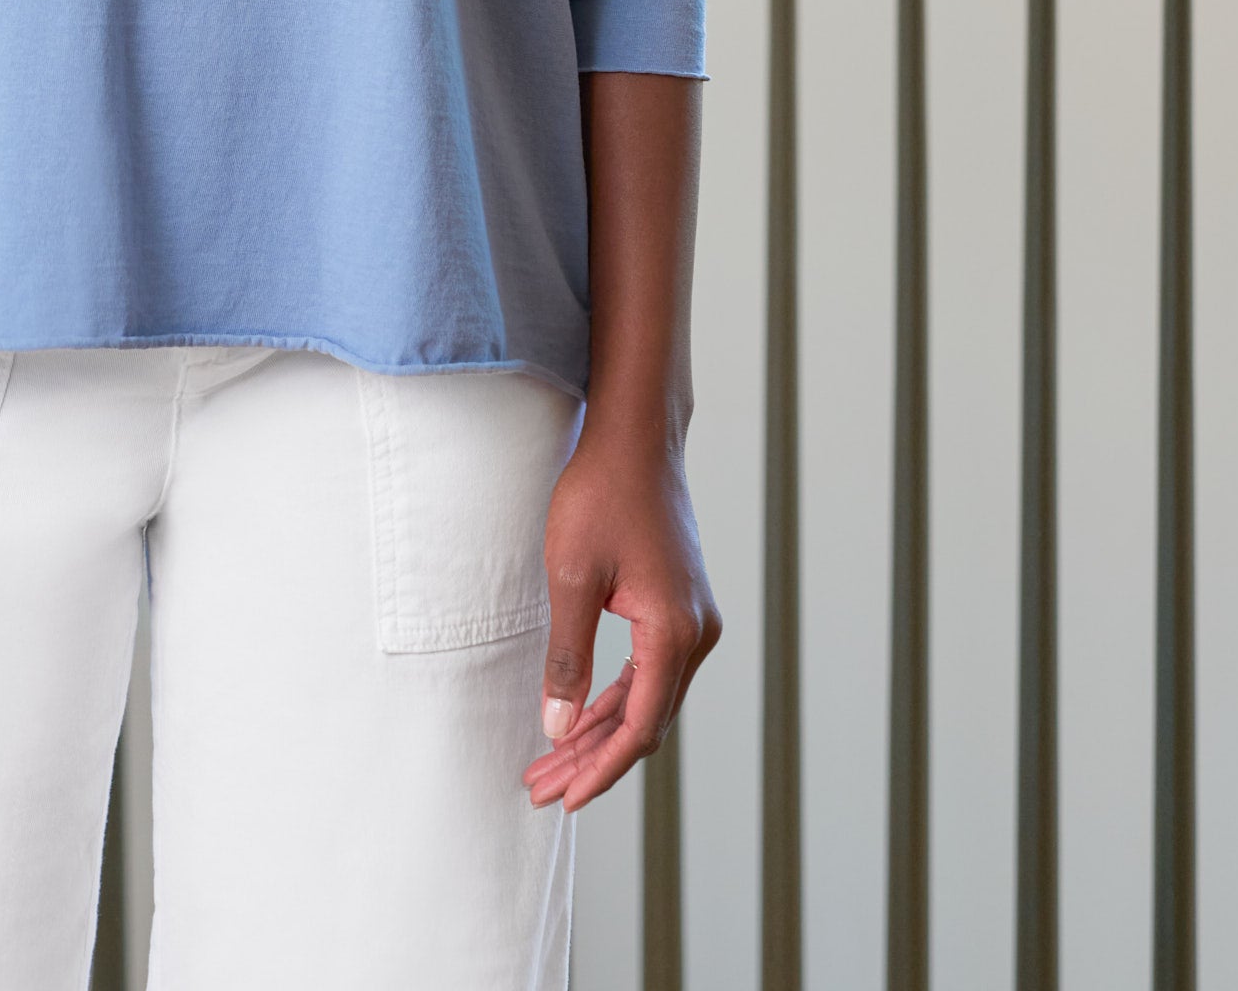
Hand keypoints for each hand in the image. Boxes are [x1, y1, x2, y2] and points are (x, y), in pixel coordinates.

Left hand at [522, 423, 719, 811]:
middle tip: (541, 786)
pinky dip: (614, 698)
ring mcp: (693, 620)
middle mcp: (697, 634)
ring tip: (551, 761)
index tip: (561, 797)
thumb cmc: (600, 495)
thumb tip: (559, 729)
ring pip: (647, 698)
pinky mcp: (680, 607)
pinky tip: (580, 715)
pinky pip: (650, 671)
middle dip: (592, 759)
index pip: (638, 728)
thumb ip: (569, 657)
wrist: (634, 439)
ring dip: (600, 731)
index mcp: (676, 633)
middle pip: (645, 721)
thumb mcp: (571, 576)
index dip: (600, 769)